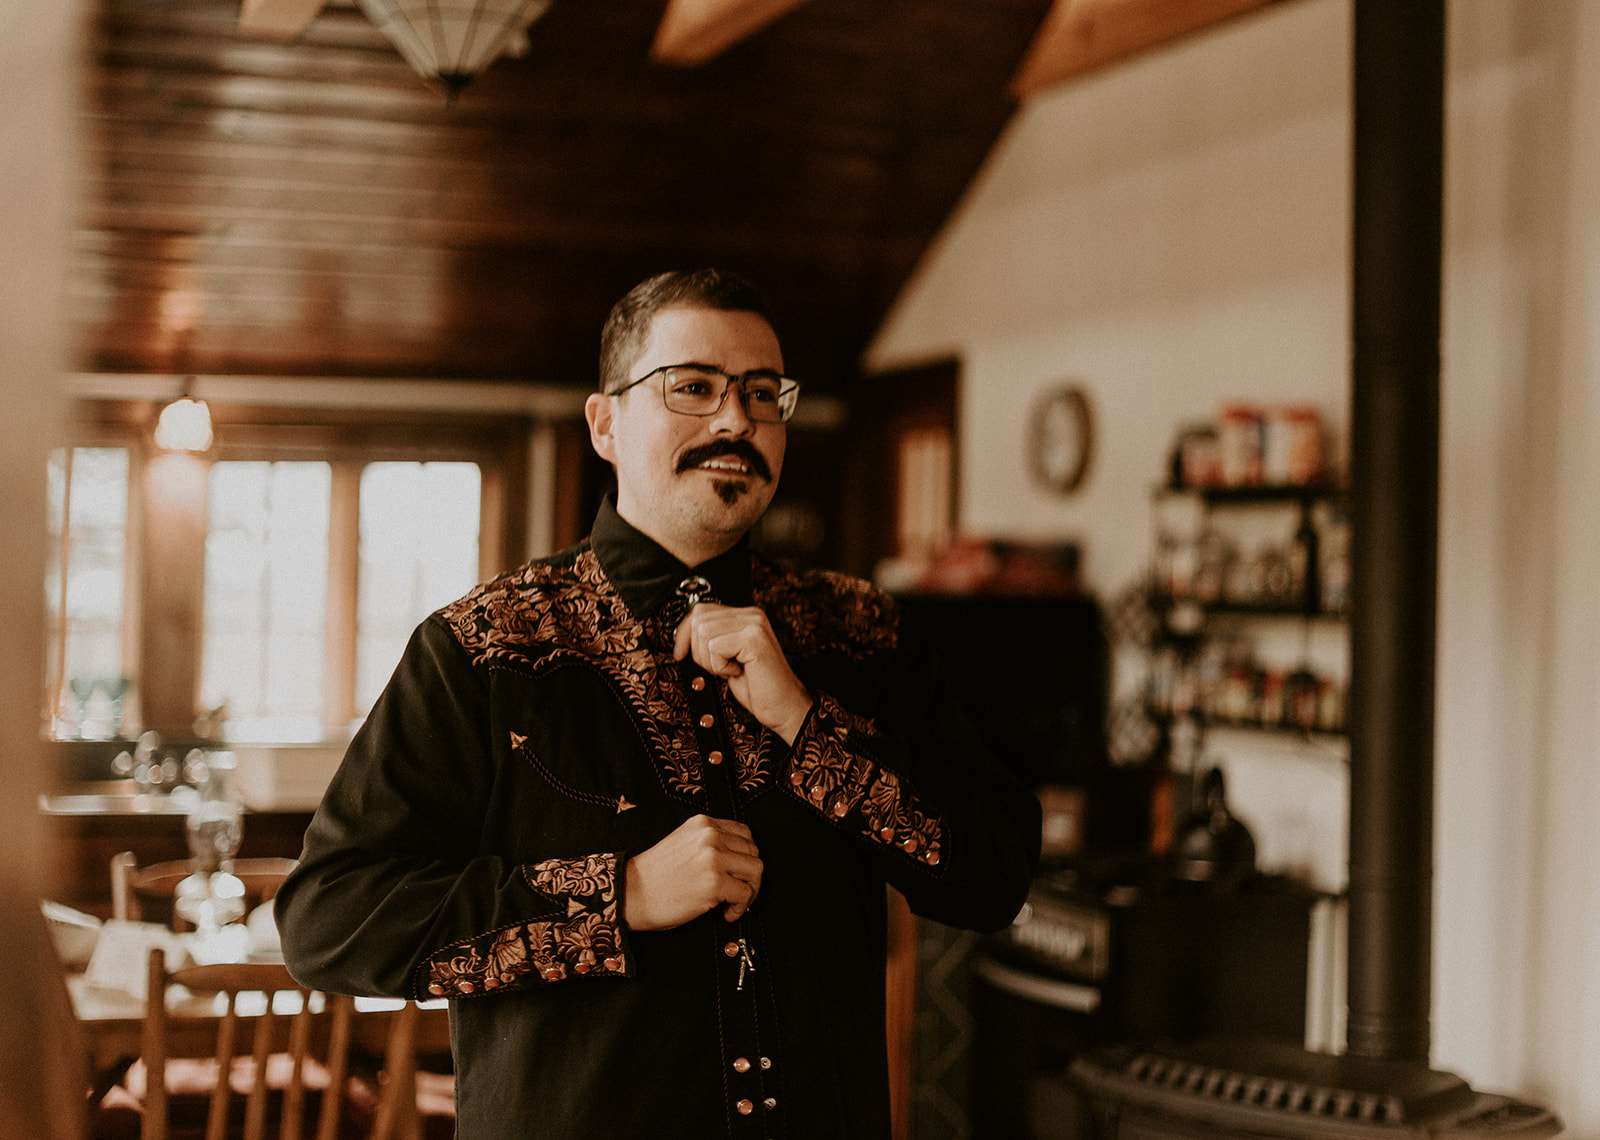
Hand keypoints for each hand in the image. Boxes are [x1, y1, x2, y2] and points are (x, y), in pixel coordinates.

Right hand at [623, 815, 764, 929]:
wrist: (631, 893)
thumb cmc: (655, 875)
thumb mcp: (682, 842)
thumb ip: (709, 843)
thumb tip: (739, 861)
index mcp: (703, 824)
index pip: (744, 833)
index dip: (745, 856)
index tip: (738, 873)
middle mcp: (710, 836)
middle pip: (753, 852)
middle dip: (749, 875)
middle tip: (738, 892)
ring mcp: (713, 858)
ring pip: (756, 870)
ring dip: (750, 890)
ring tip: (733, 903)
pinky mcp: (715, 882)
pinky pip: (746, 894)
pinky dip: (741, 907)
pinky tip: (725, 914)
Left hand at [673, 603, 812, 744]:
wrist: (783, 706)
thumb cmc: (756, 686)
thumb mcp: (727, 656)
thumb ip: (711, 638)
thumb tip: (681, 633)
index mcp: (746, 615)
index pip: (701, 610)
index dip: (684, 633)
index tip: (680, 653)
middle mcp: (752, 615)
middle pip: (699, 620)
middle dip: (699, 650)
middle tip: (720, 667)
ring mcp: (754, 625)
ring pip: (704, 633)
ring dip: (711, 660)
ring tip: (731, 669)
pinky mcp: (754, 639)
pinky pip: (715, 648)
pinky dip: (720, 667)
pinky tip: (739, 671)